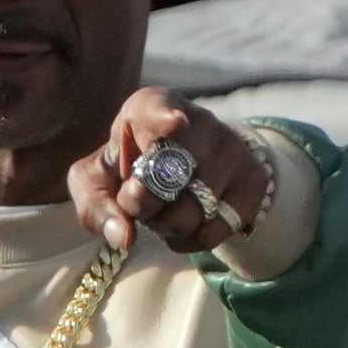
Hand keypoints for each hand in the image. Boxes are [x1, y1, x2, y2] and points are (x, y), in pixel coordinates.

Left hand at [68, 90, 269, 257]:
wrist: (182, 167)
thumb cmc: (128, 170)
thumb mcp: (95, 181)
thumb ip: (95, 206)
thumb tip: (123, 236)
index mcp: (149, 106)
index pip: (159, 109)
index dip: (164, 118)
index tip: (174, 124)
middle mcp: (198, 120)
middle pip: (169, 181)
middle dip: (144, 206)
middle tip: (137, 202)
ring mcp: (231, 148)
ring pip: (193, 212)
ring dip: (167, 227)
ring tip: (163, 210)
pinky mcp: (253, 179)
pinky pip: (216, 230)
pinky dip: (191, 240)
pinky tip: (185, 224)